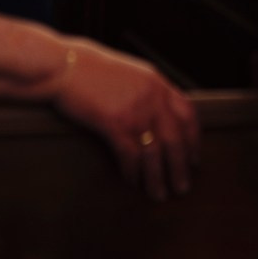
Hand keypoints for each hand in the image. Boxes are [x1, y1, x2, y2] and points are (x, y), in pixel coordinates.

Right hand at [49, 38, 199, 199]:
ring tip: (159, 194)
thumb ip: (146, 91)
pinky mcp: (113, 122)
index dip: (194, 139)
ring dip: (157, 177)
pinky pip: (129, 155)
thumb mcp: (128, 73)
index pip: (188, 114)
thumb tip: (157, 115)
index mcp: (157, 81)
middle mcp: (151, 96)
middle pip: (176, 139)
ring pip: (154, 152)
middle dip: (180, 167)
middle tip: (182, 187)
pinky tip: (132, 181)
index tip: (194, 158)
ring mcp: (134, 109)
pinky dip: (132, 172)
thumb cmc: (90, 69)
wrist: (63, 65)